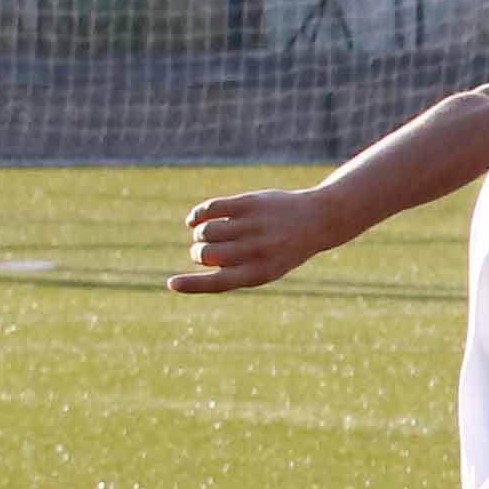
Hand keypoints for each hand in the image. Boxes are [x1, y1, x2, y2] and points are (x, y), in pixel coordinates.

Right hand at [171, 189, 335, 294]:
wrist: (318, 220)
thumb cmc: (283, 249)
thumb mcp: (265, 268)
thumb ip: (233, 271)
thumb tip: (194, 267)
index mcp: (260, 273)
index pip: (218, 283)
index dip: (192, 285)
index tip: (171, 284)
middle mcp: (256, 250)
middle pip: (205, 254)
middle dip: (198, 253)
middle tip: (204, 251)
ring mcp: (253, 225)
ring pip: (205, 231)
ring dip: (200, 233)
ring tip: (210, 233)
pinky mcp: (249, 203)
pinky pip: (209, 209)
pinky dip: (197, 215)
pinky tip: (195, 219)